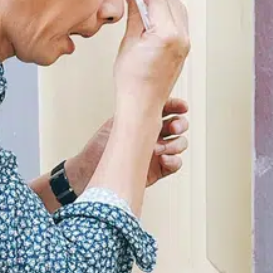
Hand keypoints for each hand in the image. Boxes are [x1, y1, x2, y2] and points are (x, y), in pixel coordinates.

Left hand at [67, 98, 189, 191]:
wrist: (90, 172)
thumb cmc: (99, 147)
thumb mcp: (115, 124)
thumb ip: (134, 113)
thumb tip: (150, 100)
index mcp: (143, 120)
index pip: (166, 109)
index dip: (177, 106)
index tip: (182, 106)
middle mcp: (152, 135)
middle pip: (178, 125)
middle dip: (180, 124)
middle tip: (173, 127)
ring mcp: (157, 152)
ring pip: (180, 144)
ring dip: (176, 144)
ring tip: (159, 149)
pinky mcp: (158, 170)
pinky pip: (175, 163)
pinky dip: (174, 160)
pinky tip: (163, 159)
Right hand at [113, 0, 189, 115]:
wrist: (142, 103)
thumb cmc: (132, 80)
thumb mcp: (129, 42)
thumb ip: (135, 16)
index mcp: (167, 35)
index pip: (156, 0)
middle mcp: (181, 38)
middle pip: (171, 2)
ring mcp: (185, 45)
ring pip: (178, 11)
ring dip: (162, 5)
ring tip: (142, 9)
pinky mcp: (184, 50)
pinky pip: (180, 24)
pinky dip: (167, 17)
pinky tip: (151, 22)